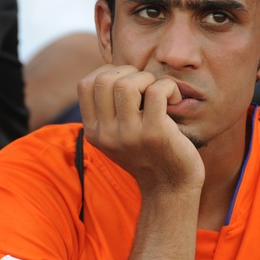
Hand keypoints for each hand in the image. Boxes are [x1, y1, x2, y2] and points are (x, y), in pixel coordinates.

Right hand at [77, 65, 203, 192]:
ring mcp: (129, 135)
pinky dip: (169, 87)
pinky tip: (174, 100)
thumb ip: (108, 111)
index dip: (107, 72)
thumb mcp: (117, 136)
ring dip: (147, 79)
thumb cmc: (148, 154)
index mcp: (93, 132)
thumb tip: (112, 71)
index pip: (85, 84)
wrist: (170, 188)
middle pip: (104, 79)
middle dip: (129, 72)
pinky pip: (157, 91)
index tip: (127, 82)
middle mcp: (106, 134)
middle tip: (146, 86)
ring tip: (159, 93)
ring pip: (127, 83)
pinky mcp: (155, 133)